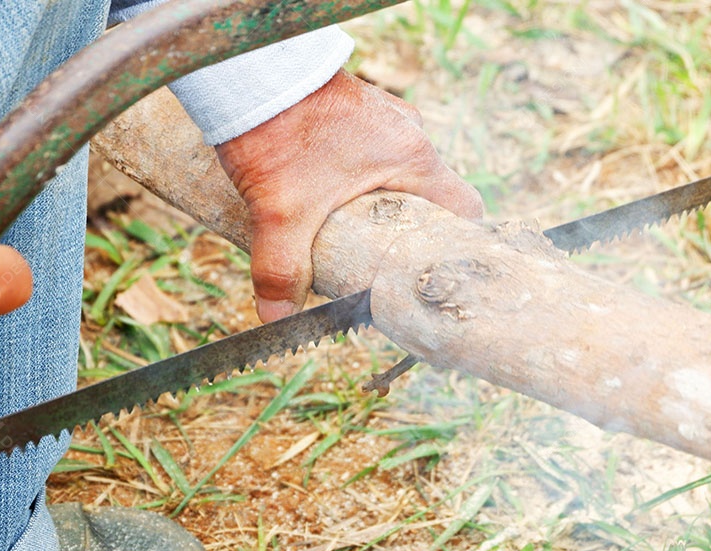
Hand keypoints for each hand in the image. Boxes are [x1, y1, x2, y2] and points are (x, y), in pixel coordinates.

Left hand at [215, 70, 483, 322]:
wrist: (248, 73)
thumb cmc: (277, 130)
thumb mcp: (281, 212)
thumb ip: (282, 270)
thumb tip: (278, 318)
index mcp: (412, 158)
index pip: (463, 210)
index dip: (454, 247)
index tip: (430, 274)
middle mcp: (407, 135)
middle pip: (426, 199)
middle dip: (404, 235)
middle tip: (380, 268)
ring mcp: (382, 120)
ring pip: (395, 177)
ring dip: (376, 209)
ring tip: (347, 240)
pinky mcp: (354, 113)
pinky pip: (369, 156)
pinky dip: (355, 182)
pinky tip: (324, 201)